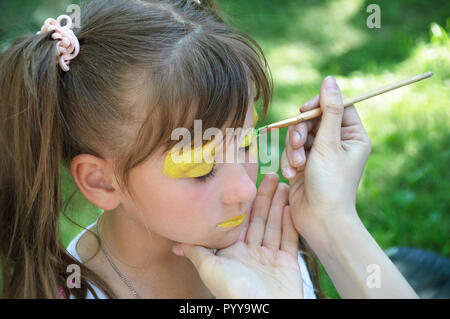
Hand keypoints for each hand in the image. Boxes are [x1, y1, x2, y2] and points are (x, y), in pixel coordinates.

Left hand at [171, 173, 302, 298]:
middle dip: (264, 197)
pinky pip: (289, 239)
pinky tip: (291, 206)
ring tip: (282, 184)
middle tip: (269, 175)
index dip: (245, 203)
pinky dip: (290, 224)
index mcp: (234, 252)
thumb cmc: (233, 291)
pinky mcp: (287, 263)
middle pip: (259, 219)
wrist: (263, 311)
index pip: (240, 221)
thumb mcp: (209, 268)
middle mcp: (252, 252)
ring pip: (274, 225)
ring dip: (278, 205)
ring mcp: (270, 257)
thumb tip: (175, 244)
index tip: (249, 183)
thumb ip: (196, 252)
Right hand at [280, 76, 371, 237]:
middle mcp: (337, 144)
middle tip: (298, 144)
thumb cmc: (330, 183)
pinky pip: (292, 151)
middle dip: (301, 132)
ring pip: (299, 135)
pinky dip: (290, 161)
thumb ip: (328, 110)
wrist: (319, 220)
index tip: (304, 110)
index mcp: (352, 137)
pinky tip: (293, 176)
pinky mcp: (305, 165)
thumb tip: (329, 80)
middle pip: (314, 120)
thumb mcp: (328, 143)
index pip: (337, 106)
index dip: (319, 105)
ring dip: (293, 149)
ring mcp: (320, 155)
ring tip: (297, 166)